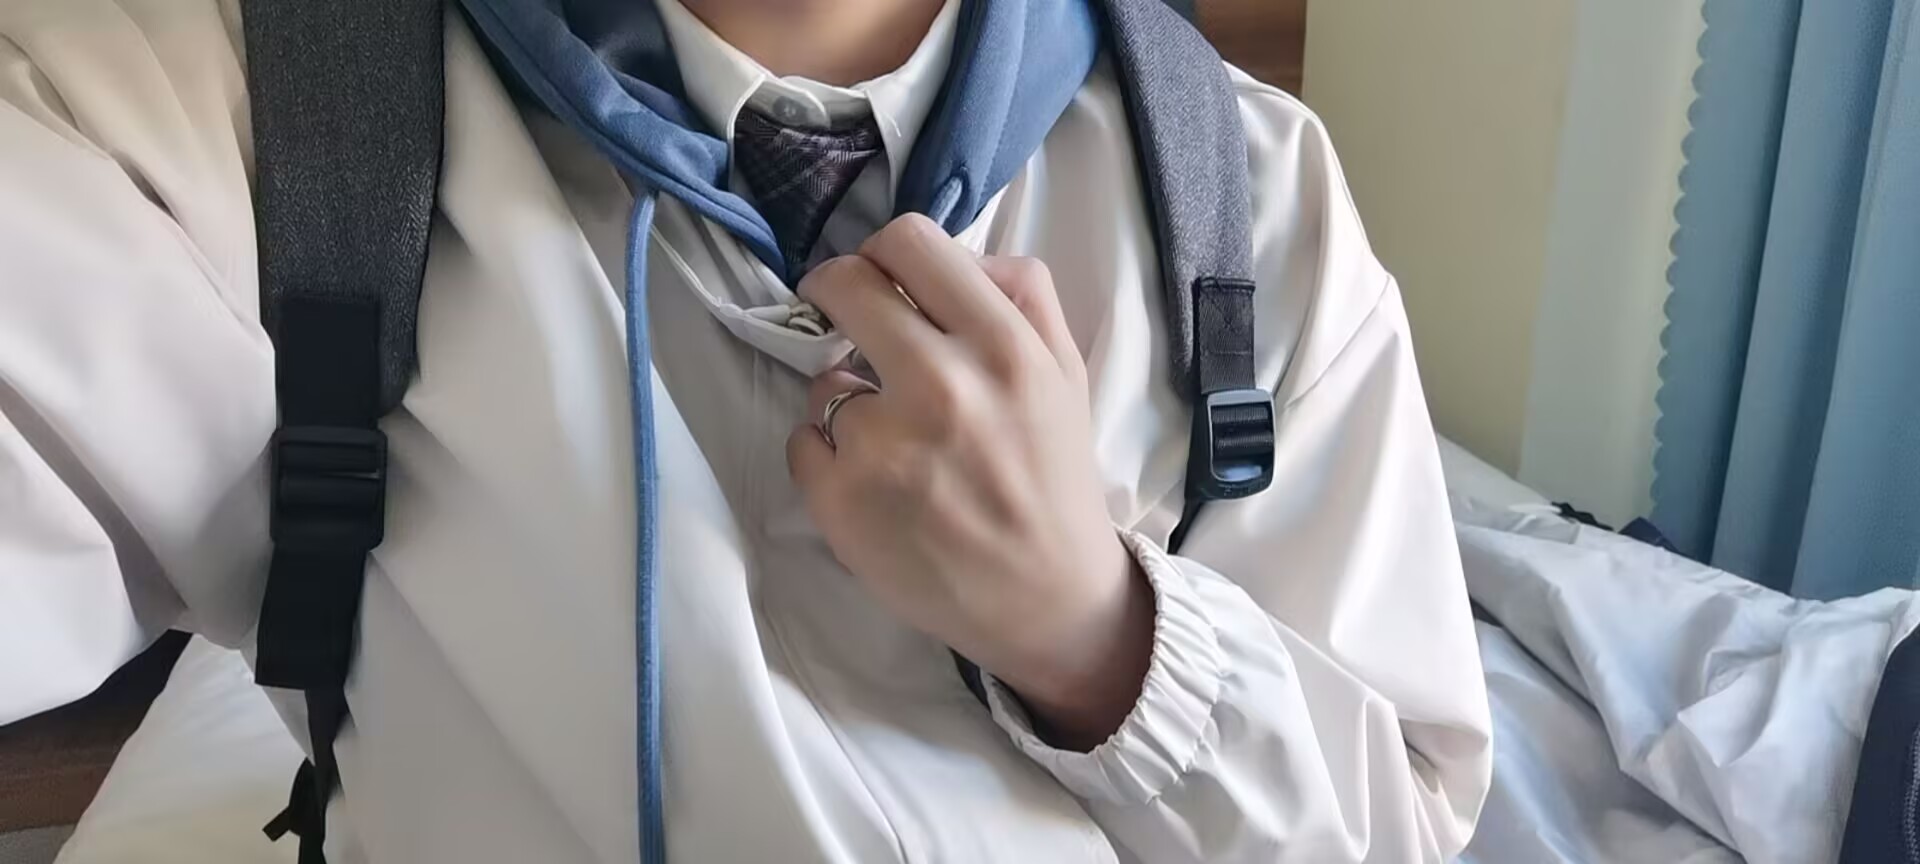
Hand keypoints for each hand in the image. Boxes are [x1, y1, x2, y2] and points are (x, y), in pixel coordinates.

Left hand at [787, 214, 1153, 750]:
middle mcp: (941, 385)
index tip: (877, 279)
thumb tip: (960, 255)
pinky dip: (828, 458)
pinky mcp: (840, 498)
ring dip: (846, 400)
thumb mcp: (1065, 373)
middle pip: (845, 285)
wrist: (1048, 601)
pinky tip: (875, 486)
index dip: (884, 254)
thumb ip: (1023, 296)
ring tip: (893, 444)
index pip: (910, 242)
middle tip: (846, 323)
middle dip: (838, 296)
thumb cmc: (1053, 480)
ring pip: (824, 377)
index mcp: (1003, 347)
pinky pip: (803, 441)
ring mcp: (882, 444)